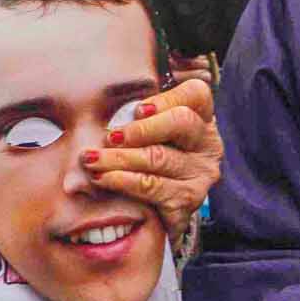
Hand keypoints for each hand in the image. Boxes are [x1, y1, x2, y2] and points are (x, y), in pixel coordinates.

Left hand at [83, 76, 221, 242]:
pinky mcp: (187, 201)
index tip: (137, 109)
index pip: (196, 94)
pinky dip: (122, 181)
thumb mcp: (145, 127)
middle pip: (181, 122)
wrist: (154, 206)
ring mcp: (200, 174)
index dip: (167, 98)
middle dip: (140, 129)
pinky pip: (151, 188)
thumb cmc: (144, 152)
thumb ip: (135, 112)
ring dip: (120, 157)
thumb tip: (104, 103)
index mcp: (201, 117)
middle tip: (109, 137)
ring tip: (92, 158)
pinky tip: (101, 178)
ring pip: (160, 158)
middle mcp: (208, 144)